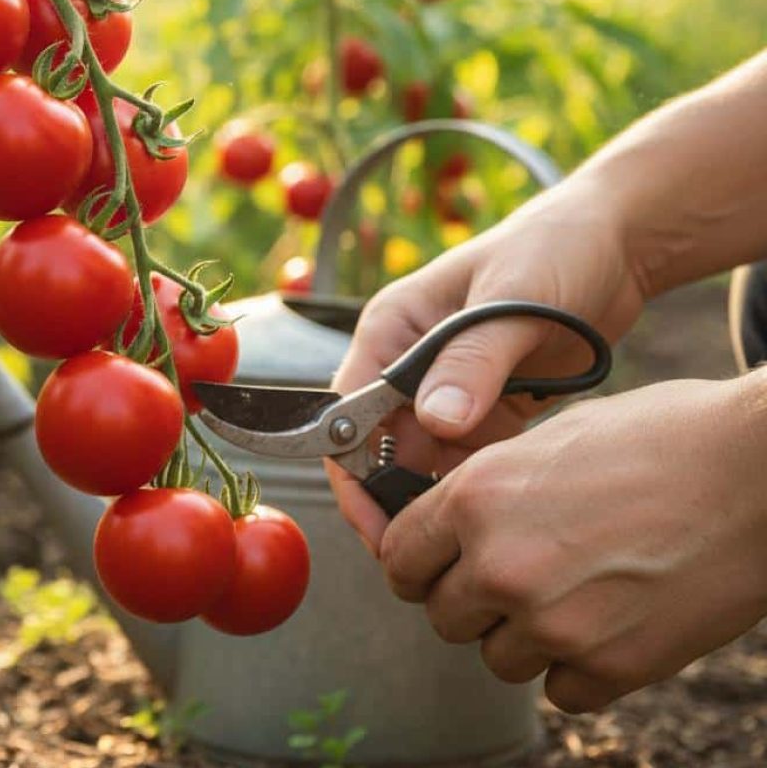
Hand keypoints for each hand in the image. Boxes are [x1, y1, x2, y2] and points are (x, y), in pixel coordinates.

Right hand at [328, 180, 646, 548]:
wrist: (617, 243)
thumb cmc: (556, 248)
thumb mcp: (515, 299)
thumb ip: (474, 361)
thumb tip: (436, 422)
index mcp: (392, 329)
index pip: (344, 413)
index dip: (352, 474)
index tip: (380, 527)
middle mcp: (406, 362)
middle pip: (377, 448)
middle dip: (394, 499)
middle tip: (427, 554)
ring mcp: (444, 387)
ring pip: (420, 462)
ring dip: (438, 499)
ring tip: (470, 541)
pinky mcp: (481, 406)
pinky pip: (464, 460)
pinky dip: (474, 487)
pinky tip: (500, 513)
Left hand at [377, 374, 766, 711]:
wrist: (759, 469)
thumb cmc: (664, 437)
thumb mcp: (550, 441)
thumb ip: (490, 490)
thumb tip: (454, 526)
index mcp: (476, 497)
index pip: (399, 560)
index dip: (417, 567)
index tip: (435, 571)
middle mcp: (500, 563)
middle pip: (443, 616)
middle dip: (472, 602)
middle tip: (518, 580)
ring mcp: (553, 621)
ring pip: (497, 659)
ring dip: (525, 637)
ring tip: (576, 595)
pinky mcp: (611, 665)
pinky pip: (561, 691)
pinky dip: (580, 668)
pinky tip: (610, 625)